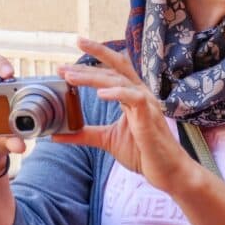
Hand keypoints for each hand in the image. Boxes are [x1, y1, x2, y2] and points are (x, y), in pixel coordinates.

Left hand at [53, 38, 193, 193]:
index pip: (112, 69)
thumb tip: (57, 135)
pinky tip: (101, 94)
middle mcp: (140, 94)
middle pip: (115, 68)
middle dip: (89, 61)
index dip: (93, 58)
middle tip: (62, 64)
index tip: (72, 52)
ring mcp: (146, 104)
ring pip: (119, 81)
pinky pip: (134, 99)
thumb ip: (85, 133)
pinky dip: (117, 93)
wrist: (168, 172)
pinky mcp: (149, 118)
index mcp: (131, 95)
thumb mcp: (107, 140)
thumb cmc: (143, 153)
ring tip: (70, 77)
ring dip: (93, 77)